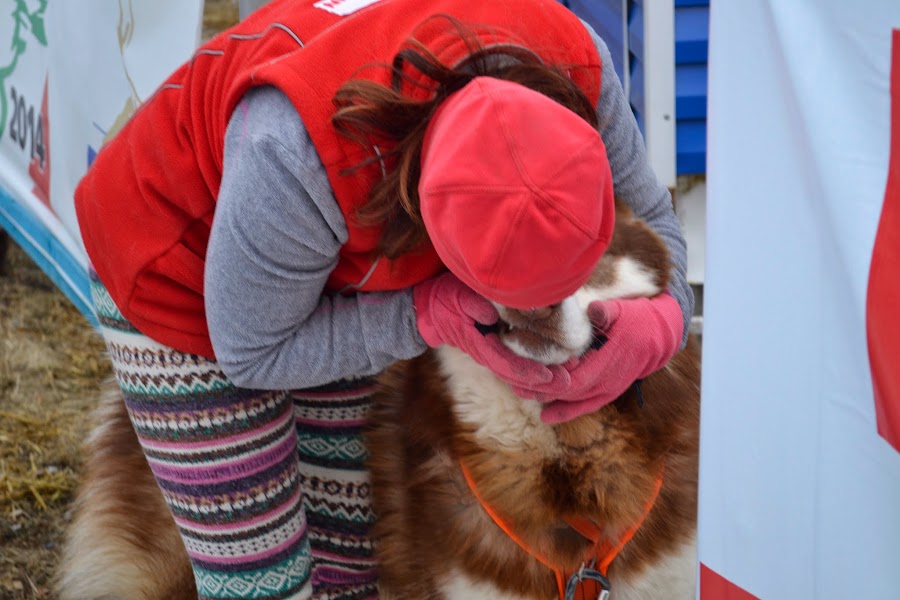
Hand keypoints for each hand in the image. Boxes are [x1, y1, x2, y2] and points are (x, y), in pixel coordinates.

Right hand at [413, 272, 555, 389]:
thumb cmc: (445, 300)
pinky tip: (553, 371)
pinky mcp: (496, 348)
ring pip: (519, 373)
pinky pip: (517, 365)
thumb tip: (493, 315)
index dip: (528, 371)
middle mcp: (488, 354)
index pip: (506, 363)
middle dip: (542, 382)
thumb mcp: (457, 297)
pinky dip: (535, 371)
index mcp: (480, 345)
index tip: (548, 376)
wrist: (430, 310)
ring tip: (567, 380)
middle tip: (569, 383)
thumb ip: (475, 305)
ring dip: (542, 379)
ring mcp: (492, 353)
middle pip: (517, 375)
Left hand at [513, 293, 683, 423]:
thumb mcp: (622, 310)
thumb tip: (594, 310)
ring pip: (574, 402)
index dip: (554, 379)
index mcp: (608, 361)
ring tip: (522, 394)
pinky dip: (565, 412)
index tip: (531, 372)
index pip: (576, 378)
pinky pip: (584, 407)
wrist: (658, 337)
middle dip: (542, 389)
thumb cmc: (637, 320)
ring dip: (548, 400)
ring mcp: (608, 390)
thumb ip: (606, 312)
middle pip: (569, 392)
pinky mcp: (607, 393)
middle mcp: (607, 381)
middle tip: (515, 383)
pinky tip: (546, 416)